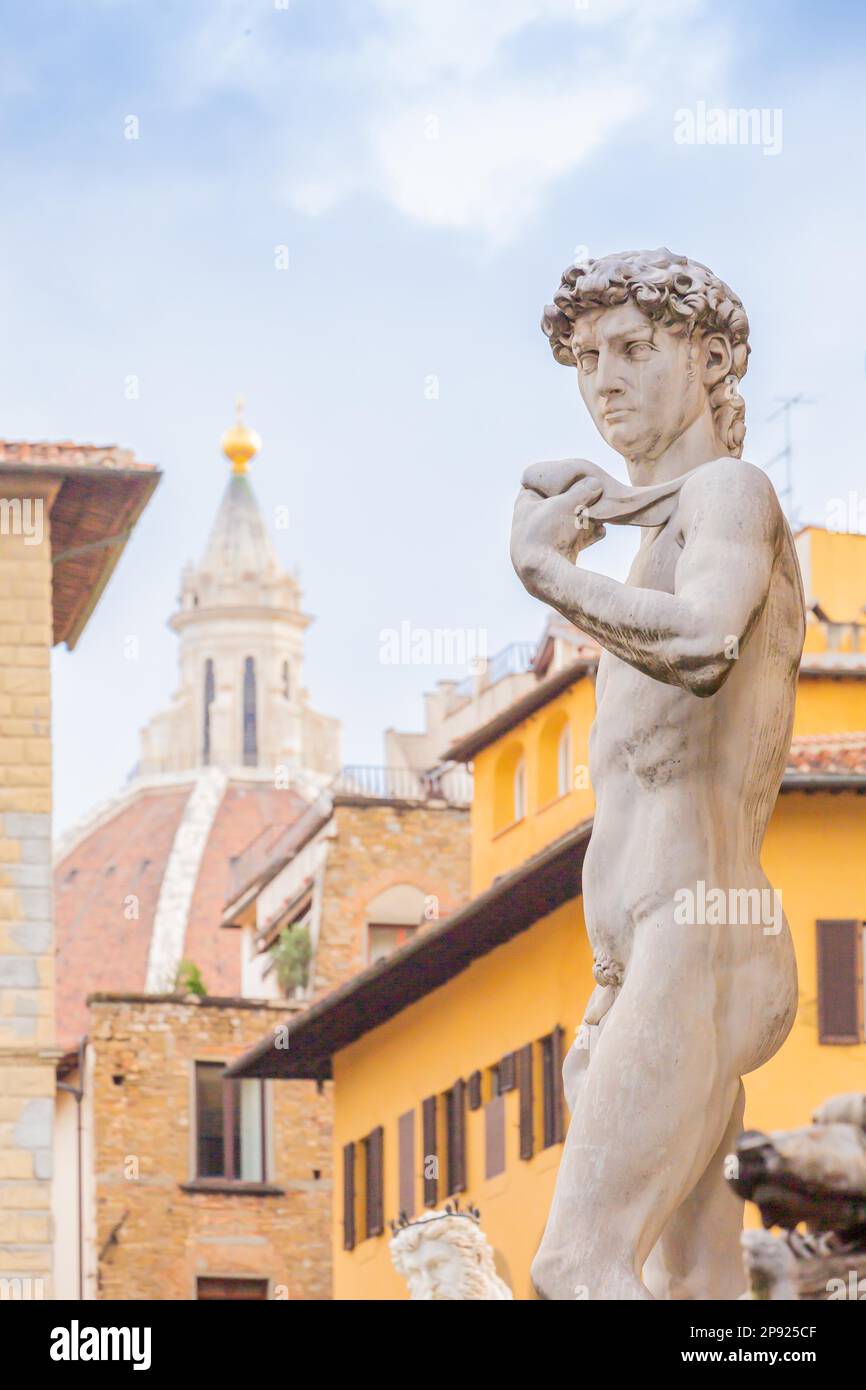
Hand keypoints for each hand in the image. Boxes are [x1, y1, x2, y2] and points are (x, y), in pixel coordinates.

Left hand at [511, 476, 605, 590]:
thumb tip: (596, 482)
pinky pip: (573, 541)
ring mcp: (542, 540)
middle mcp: (530, 521)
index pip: (541, 484)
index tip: (576, 476)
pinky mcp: (554, 556)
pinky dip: (586, 535)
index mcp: (525, 504)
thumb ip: (583, 491)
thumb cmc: (549, 532)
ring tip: (601, 515)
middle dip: (577, 501)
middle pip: (558, 504)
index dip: (558, 479)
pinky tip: (601, 532)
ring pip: (567, 523)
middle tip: (594, 496)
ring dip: (585, 519)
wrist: (544, 574)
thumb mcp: (568, 504)